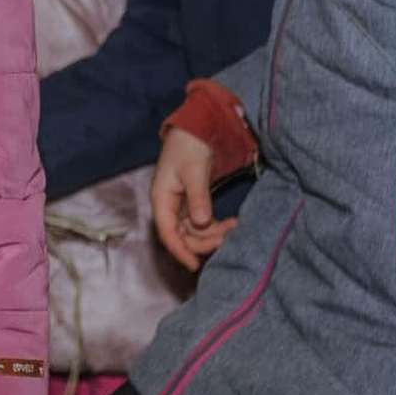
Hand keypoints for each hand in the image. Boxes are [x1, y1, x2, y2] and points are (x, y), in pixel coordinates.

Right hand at [152, 127, 238, 271]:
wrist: (197, 129)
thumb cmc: (189, 147)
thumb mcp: (194, 172)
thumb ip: (198, 198)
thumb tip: (202, 223)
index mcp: (161, 199)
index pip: (167, 232)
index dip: (179, 250)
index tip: (194, 265)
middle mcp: (169, 205)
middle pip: (181, 235)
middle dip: (203, 241)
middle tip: (228, 237)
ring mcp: (181, 205)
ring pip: (194, 231)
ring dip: (213, 234)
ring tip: (234, 225)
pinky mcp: (193, 202)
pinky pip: (202, 222)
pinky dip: (215, 226)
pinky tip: (230, 222)